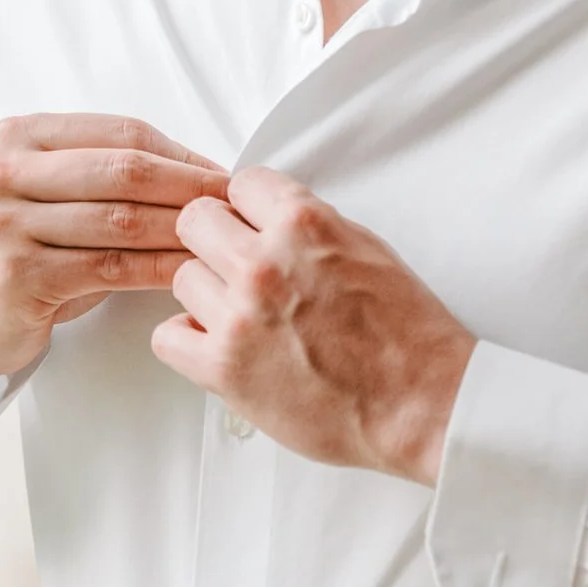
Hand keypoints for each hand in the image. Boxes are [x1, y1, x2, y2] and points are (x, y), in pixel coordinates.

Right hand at [0, 115, 227, 461]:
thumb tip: (203, 174)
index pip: (121, 133)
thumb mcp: (49, 197)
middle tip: (237, 207)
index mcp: (19, 137)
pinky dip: (158, 269)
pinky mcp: (16, 275)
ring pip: (121, 220)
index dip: (182, 153)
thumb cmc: (19, 253)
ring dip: (183, 231)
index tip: (224, 174)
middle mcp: (4, 172)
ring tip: (224, 242)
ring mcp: (4, 223)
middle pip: (124, 170)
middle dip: (192, 188)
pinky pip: (109, 268)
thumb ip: (106, 176)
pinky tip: (188, 274)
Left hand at [150, 167, 473, 484]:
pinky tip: (221, 346)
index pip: (240, 184)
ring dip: (207, 295)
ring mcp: (239, 316)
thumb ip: (309, 226)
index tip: (250, 225)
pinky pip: (167, 337)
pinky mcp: (224, 368)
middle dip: (216, 241)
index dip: (247, 208)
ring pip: (182, 278)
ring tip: (243, 316)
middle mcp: (265, 263)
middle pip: (195, 222)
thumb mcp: (366, 247)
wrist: (420, 402)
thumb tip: (269, 219)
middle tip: (236, 267)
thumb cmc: (404, 333)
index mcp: (304, 223)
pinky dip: (188, 342)